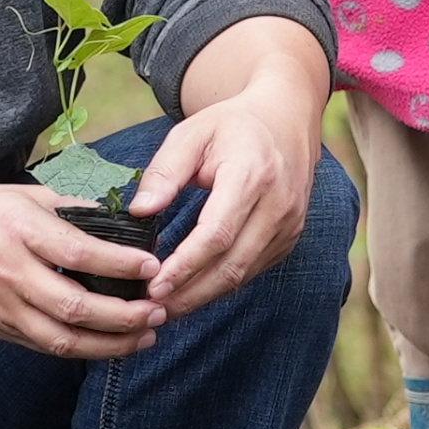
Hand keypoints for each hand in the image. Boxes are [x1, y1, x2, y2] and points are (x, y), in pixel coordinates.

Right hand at [0, 181, 167, 358]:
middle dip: (124, 316)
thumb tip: (125, 224)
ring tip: (146, 336)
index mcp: (19, 230)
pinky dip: (83, 350)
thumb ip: (73, 210)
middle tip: (158, 310)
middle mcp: (10, 273)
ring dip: (111, 344)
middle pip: (74, 306)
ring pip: (62, 339)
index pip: (78, 254)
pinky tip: (112, 344)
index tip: (152, 266)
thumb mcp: (25, 196)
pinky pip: (46, 347)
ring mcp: (3, 307)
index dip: (119, 265)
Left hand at [125, 39, 324, 312]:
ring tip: (166, 308)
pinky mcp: (289, 237)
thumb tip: (139, 211)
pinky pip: (253, 270)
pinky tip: (192, 292)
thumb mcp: (191, 132)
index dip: (185, 265)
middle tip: (152, 309)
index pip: (217, 233)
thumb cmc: (232, 126)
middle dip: (190, 293)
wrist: (286, 119)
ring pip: (243, 274)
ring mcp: (290, 225)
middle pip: (232, 264)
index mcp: (252, 173)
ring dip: (203, 296)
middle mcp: (278, 204)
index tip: (154, 285)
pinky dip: (221, 285)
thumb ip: (164, 171)